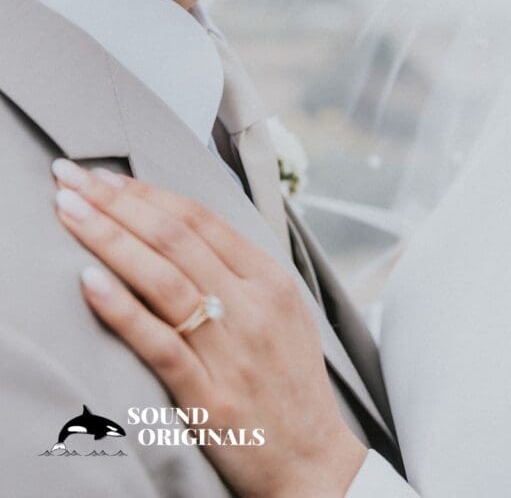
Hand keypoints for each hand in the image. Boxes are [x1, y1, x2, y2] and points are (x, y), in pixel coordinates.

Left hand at [51, 159, 366, 497]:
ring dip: (109, 239)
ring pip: (163, 279)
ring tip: (68, 212)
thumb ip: (240, 270)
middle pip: (175, 238)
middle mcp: (253, 306)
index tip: (106, 178)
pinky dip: (122, 309)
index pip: (201, 218)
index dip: (148, 192)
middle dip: (116, 202)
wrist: (313, 462)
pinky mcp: (211, 397)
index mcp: (271, 279)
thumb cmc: (290, 382)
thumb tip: (181, 227)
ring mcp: (232, 351)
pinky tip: (88, 282)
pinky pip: (159, 343)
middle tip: (71, 178)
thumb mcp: (283, 311)